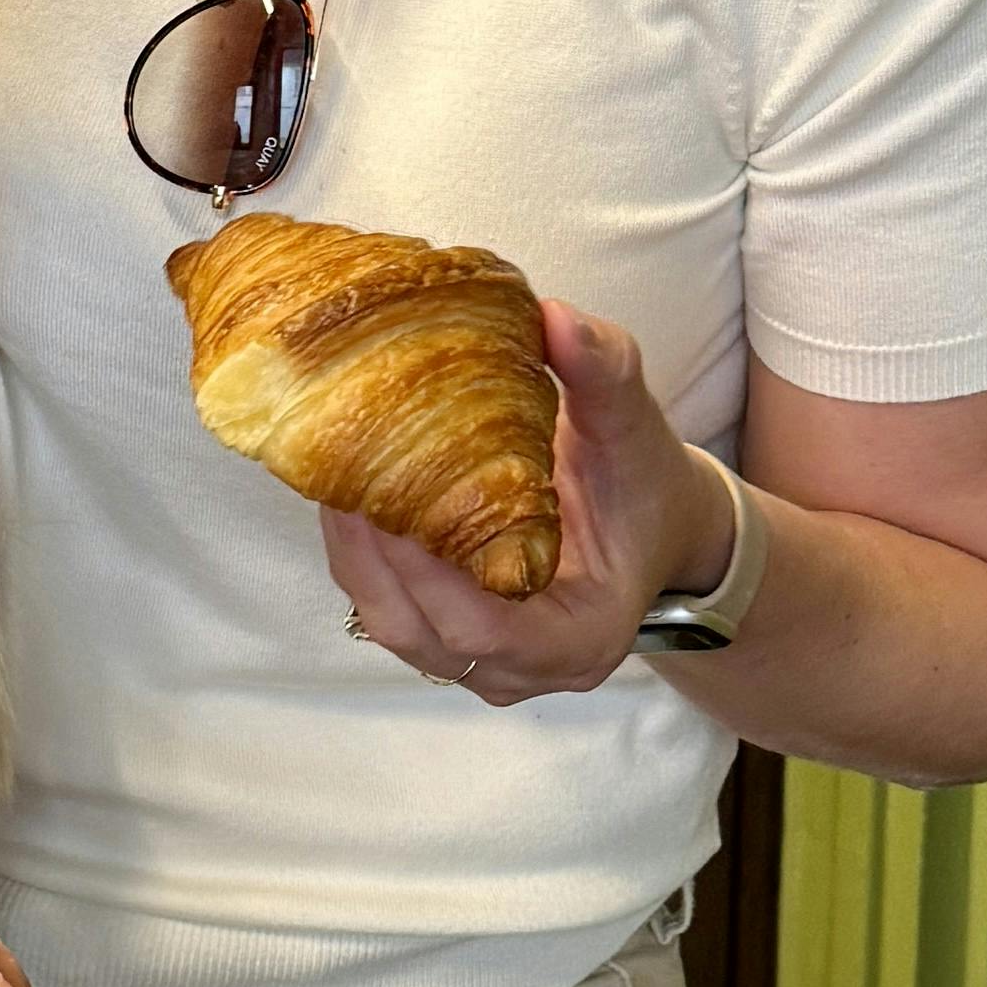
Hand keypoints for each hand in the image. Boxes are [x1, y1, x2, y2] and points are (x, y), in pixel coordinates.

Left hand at [321, 299, 720, 708]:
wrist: (654, 521)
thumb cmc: (645, 484)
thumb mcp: (635, 428)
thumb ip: (604, 374)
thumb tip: (555, 316)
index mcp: (581, 637)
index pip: (483, 629)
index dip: (424, 574)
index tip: (385, 503)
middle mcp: (527, 670)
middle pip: (419, 630)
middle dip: (370, 554)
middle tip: (338, 469)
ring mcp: (486, 665)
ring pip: (393, 624)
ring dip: (356, 554)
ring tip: (331, 475)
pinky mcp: (453, 640)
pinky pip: (392, 608)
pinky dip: (364, 557)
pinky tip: (345, 494)